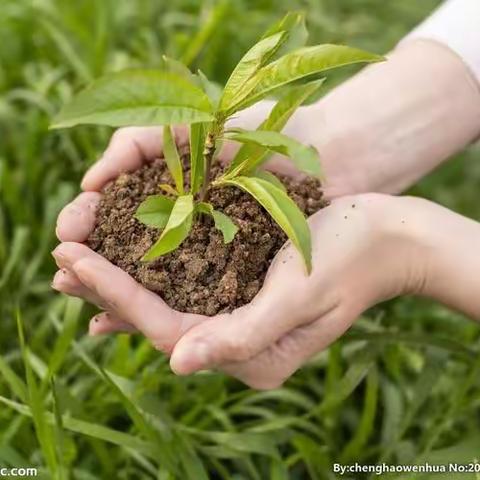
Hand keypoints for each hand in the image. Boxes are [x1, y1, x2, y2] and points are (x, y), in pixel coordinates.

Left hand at [54, 133, 432, 387]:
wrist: (384, 237)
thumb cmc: (348, 259)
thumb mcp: (298, 295)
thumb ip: (243, 336)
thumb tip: (177, 364)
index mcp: (251, 353)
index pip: (167, 328)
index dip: (117, 294)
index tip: (74, 260)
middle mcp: (239, 343)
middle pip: (157, 319)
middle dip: (106, 287)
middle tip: (60, 256)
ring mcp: (239, 318)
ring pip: (165, 301)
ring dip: (122, 277)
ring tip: (77, 256)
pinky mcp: (240, 293)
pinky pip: (185, 285)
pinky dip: (151, 270)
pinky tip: (122, 258)